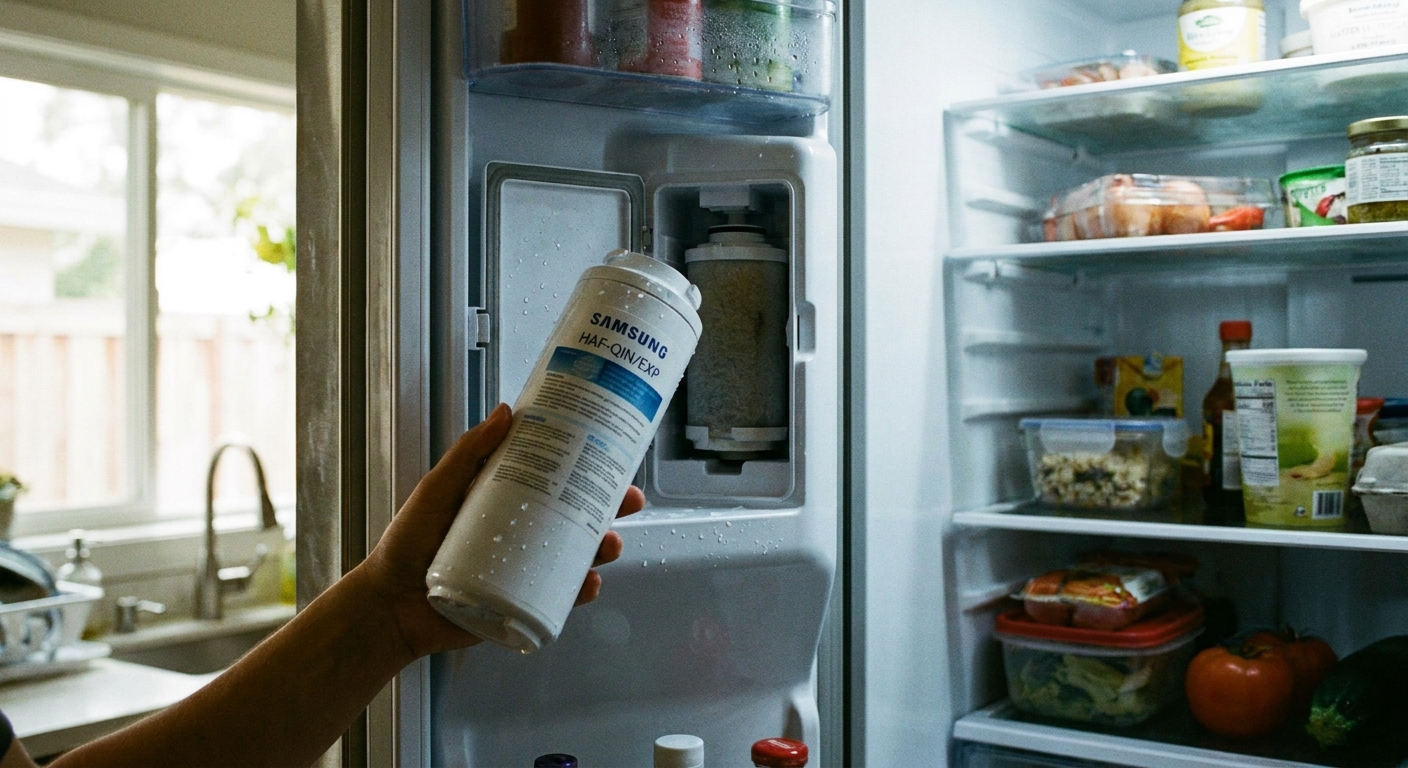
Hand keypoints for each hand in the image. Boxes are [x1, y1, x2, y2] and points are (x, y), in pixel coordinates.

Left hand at [354, 403, 644, 658]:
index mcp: (506, 501)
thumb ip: (468, 452)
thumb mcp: (437, 488)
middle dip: (610, 508)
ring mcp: (523, 569)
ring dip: (601, 549)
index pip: (555, 479)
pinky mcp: (520, 603)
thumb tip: (506, 411)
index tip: (614, 456)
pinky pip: (558, 597)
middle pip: (576, 517)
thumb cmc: (407, 543)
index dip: (588, 468)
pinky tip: (588, 584)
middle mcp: (520, 533)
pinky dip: (579, 592)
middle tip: (629, 502)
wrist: (388, 605)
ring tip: (608, 545)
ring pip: (575, 557)